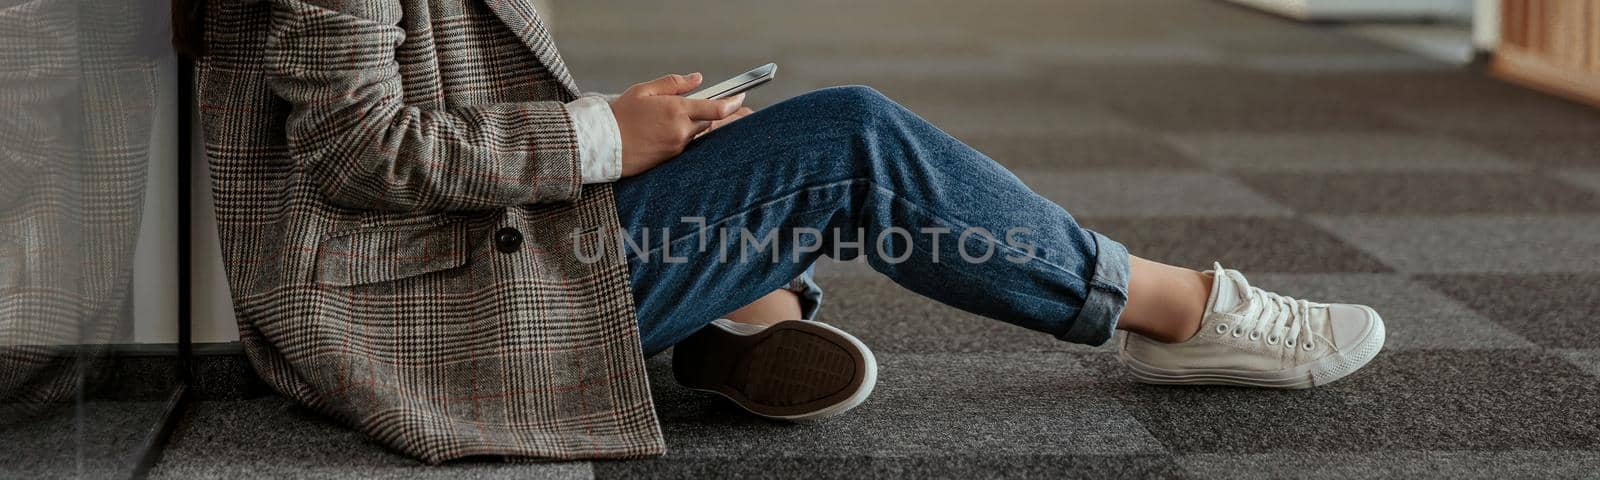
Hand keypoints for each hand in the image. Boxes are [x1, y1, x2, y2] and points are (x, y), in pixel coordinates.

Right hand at [609, 73, 745, 176]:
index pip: (717, 109)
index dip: (733, 102)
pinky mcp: (670, 159)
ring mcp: (677, 147)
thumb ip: (674, 84)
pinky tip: (658, 132)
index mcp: (676, 111)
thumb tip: (697, 79)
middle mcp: (681, 131)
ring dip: (688, 124)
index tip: (740, 97)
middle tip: (685, 106)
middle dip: (704, 112)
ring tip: (662, 119)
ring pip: (694, 133)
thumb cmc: (620, 115)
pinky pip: (683, 145)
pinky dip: (678, 136)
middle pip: (708, 121)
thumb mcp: (644, 91)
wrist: (602, 145)